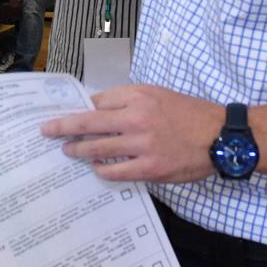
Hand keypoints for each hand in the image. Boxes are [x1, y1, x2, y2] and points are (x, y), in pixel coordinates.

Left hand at [41, 84, 220, 182]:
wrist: (220, 137)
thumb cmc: (190, 114)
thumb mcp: (159, 94)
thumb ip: (129, 100)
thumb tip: (99, 107)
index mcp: (138, 96)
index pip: (97, 102)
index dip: (79, 108)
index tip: (63, 113)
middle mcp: (136, 118)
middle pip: (87, 123)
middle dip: (62, 127)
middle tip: (46, 130)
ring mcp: (141, 145)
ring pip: (97, 148)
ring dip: (77, 150)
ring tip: (67, 151)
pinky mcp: (149, 168)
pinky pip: (115, 171)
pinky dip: (101, 169)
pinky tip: (95, 167)